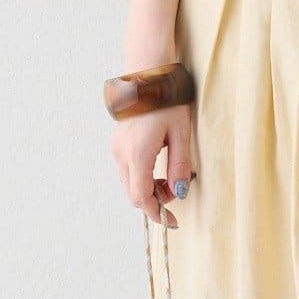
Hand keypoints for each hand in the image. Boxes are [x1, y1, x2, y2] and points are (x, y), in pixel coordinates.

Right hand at [112, 102, 194, 226]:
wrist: (148, 76)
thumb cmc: (167, 101)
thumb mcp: (181, 134)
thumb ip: (179, 166)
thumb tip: (179, 193)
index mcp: (138, 154)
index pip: (142, 198)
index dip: (157, 214)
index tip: (173, 222)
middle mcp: (122, 154)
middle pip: (134, 195)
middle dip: (155, 202)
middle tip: (177, 191)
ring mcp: (117, 149)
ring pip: (129, 185)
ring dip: (149, 190)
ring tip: (170, 177)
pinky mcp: (117, 144)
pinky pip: (127, 172)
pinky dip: (142, 178)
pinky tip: (158, 168)